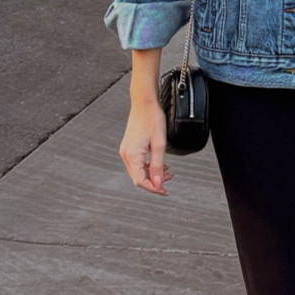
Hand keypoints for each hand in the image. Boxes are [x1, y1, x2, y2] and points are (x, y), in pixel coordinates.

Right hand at [120, 49, 170, 194]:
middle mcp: (126, 154)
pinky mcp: (129, 147)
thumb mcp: (159, 145)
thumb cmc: (152, 119)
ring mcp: (126, 150)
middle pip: (137, 178)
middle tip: (169, 181)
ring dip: (151, 174)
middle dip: (153, 182)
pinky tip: (159, 164)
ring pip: (137, 171)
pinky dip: (147, 166)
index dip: (153, 188)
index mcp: (132, 155)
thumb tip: (158, 183)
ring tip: (167, 172)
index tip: (165, 191)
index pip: (140, 181)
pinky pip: (137, 163)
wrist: (144, 103)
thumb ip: (158, 166)